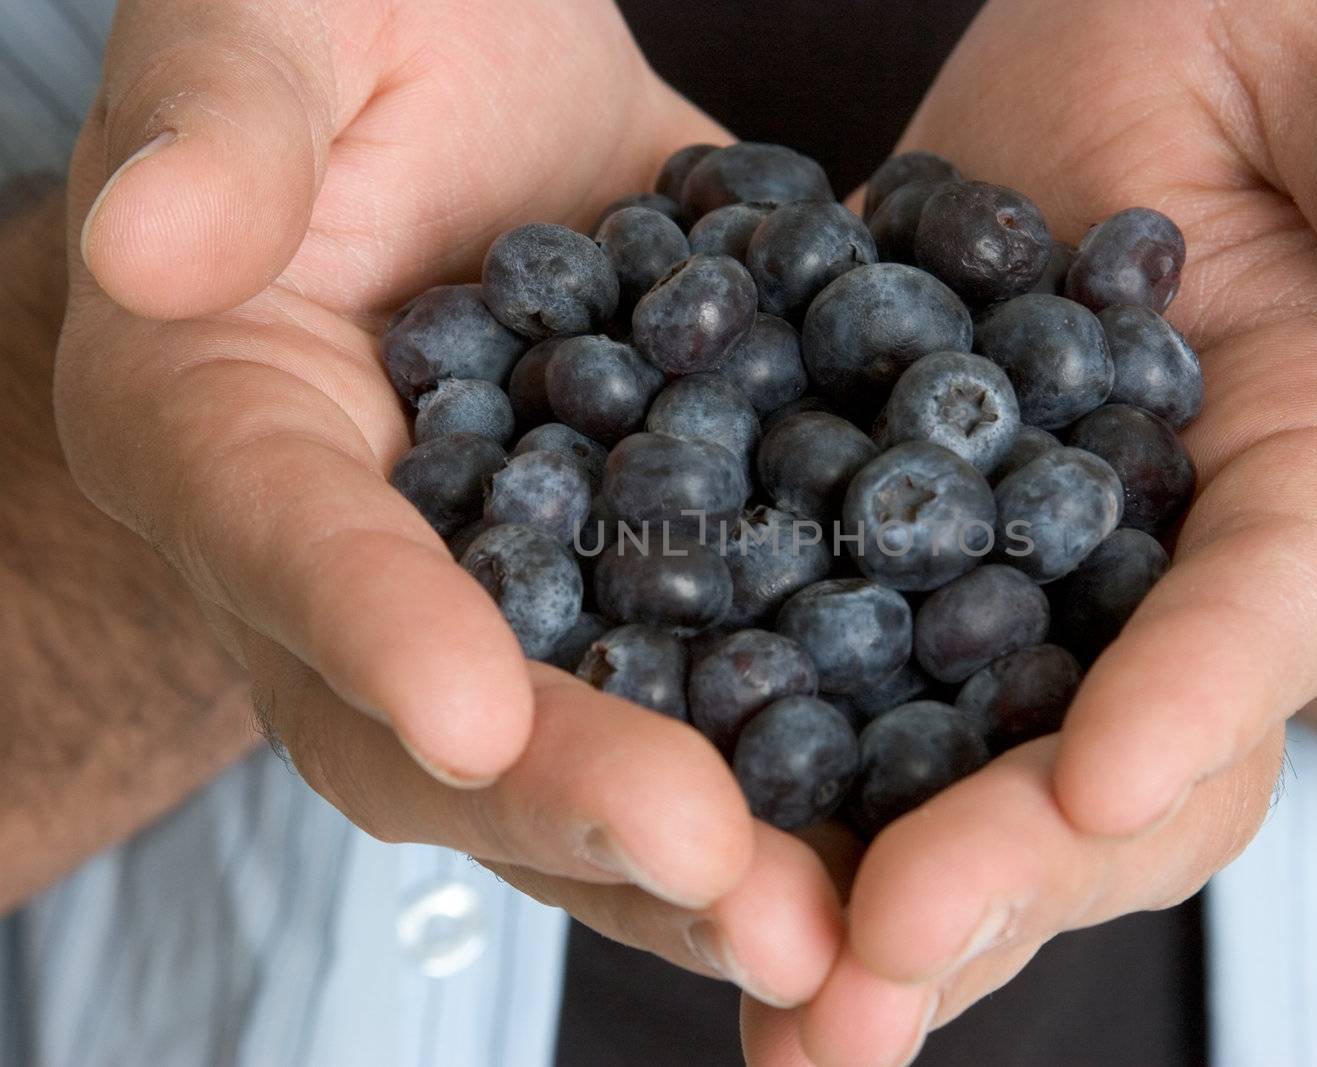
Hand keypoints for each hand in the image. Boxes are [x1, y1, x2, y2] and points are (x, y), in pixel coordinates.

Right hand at [54, 0, 838, 1004]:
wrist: (478, 46)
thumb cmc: (335, 7)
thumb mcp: (264, 27)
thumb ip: (212, 129)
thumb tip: (151, 248)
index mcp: (228, 435)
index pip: (292, 552)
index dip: (370, 637)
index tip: (471, 719)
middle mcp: (368, 552)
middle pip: (457, 722)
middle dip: (587, 810)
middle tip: (733, 889)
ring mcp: (521, 573)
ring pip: (603, 738)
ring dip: (718, 840)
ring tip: (845, 919)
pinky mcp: (654, 553)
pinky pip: (727, 660)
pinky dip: (818, 732)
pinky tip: (928, 790)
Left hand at [745, 0, 1316, 1060]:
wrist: (1108, 83)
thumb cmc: (1250, 44)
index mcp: (1314, 480)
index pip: (1270, 608)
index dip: (1196, 697)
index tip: (1104, 777)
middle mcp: (1175, 587)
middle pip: (1116, 768)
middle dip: (1005, 870)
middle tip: (876, 969)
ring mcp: (1034, 607)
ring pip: (976, 788)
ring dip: (878, 914)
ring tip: (786, 1017)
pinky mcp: (897, 585)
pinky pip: (843, 711)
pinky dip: (779, 804)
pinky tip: (689, 881)